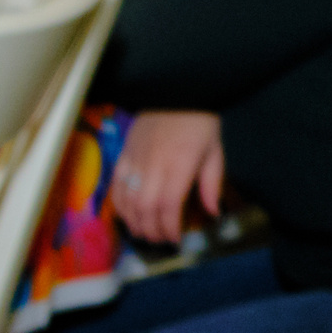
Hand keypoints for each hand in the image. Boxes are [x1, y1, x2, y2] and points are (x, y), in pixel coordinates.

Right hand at [112, 110, 223, 244]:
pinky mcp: (123, 156)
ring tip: (144, 232)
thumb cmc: (199, 122)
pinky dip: (119, 205)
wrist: (174, 92)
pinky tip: (127, 215)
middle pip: (145, 207)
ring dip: (134, 221)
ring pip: (127, 200)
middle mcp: (154, 165)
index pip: (168, 204)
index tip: (176, 238)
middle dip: (152, 229)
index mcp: (180, 164)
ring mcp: (135, 161)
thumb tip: (212, 213)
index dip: (169, 226)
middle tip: (160, 240)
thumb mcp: (215, 151)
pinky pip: (115, 186)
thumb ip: (212, 183)